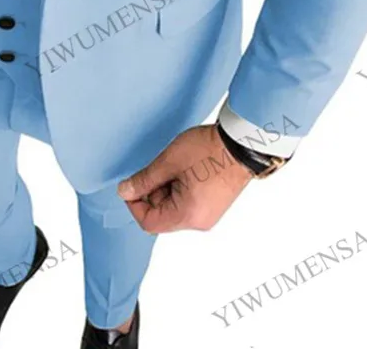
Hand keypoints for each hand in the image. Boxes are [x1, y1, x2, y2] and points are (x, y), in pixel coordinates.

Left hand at [117, 124, 253, 233]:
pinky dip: (181, 188)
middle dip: (154, 192)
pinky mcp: (215, 205)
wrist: (242, 143)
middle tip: (161, 167)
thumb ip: (144, 179)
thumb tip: (124, 191)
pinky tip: (187, 169)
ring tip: (178, 165)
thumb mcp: (169, 162)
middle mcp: (199, 222)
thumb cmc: (208, 150)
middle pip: (162, 215)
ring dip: (168, 188)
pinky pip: (189, 203)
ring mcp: (209, 214)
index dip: (135, 204)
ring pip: (175, 208)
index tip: (133, 185)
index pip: (149, 222)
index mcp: (187, 216)